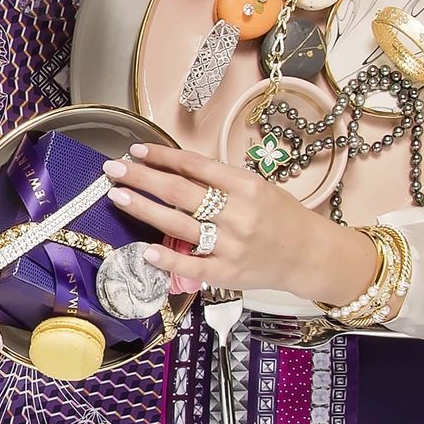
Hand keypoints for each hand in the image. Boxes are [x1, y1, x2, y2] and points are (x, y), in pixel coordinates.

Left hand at [100, 143, 380, 306]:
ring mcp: (231, 245)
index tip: (136, 150)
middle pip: (180, 192)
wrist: (310, 254)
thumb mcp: (257, 187)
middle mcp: (238, 214)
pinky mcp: (228, 273)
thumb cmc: (280, 216)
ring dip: (144, 209)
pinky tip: (145, 250)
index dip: (162, 156)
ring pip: (179, 224)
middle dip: (142, 178)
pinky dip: (168, 259)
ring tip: (117, 195)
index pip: (195, 166)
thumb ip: (220, 180)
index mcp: (246, 186)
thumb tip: (174, 167)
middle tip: (112, 168)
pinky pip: (193, 266)